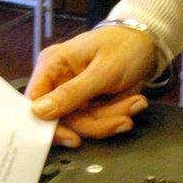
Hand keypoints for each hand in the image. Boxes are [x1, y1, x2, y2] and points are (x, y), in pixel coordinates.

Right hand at [26, 26, 159, 146]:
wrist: (147, 43)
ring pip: (84, 123)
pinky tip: (134, 102)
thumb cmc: (124, 46)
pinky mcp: (88, 103)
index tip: (73, 139)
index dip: (48, 125)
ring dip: (112, 118)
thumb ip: (71, 93)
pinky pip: (97, 120)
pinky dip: (117, 114)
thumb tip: (37, 112)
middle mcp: (58, 81)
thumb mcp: (102, 71)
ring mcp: (73, 94)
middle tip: (125, 120)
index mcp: (52, 65)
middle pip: (63, 118)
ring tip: (136, 103)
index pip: (35, 102)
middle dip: (97, 122)